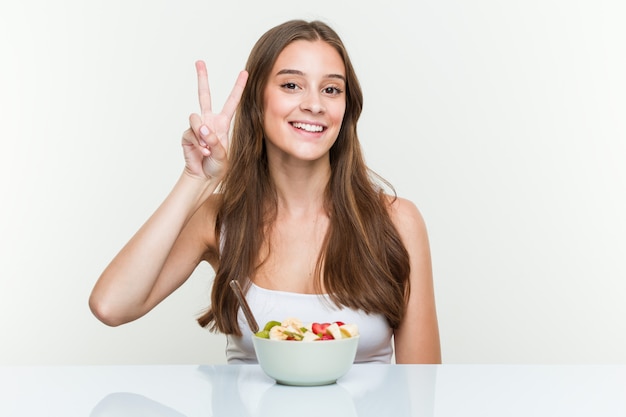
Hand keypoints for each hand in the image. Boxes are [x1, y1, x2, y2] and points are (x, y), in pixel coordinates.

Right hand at [182, 60, 247, 179]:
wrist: (204, 177)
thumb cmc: (218, 166)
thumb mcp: (223, 154)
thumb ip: (213, 140)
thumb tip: (202, 129)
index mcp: (222, 123)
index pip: (231, 102)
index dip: (238, 87)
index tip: (244, 72)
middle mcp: (209, 121)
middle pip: (204, 95)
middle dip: (202, 78)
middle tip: (199, 62)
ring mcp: (197, 127)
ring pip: (195, 117)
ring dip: (202, 133)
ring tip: (207, 148)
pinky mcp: (187, 135)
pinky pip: (190, 132)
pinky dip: (197, 143)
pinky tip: (202, 152)